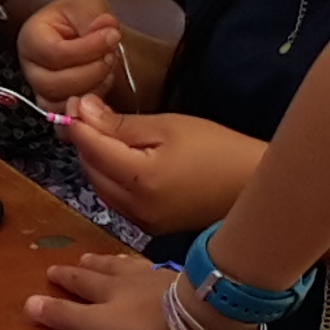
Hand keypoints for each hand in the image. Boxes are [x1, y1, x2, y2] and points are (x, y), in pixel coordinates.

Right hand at [17, 0, 125, 103]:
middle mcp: (31, 68)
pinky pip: (70, 118)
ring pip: (62, 103)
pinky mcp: (57, 107)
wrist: (92, 37)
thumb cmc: (83, 19)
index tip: (111, 36)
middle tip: (110, 53)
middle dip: (92, 70)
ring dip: (94, 87)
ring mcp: (42, 91)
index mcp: (31, 39)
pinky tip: (103, 83)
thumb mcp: (88, 5)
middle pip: (54, 84)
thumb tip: (105, 27)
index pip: (53, 53)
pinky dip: (91, 104)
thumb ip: (94, 15)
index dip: (87, 48)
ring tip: (108, 66)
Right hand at [23, 253, 189, 329]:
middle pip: (105, 271)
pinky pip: (155, 270)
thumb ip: (68, 317)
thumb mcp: (102, 325)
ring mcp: (156, 278)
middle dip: (88, 267)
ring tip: (110, 259)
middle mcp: (129, 279)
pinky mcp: (180, 282)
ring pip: (130, 267)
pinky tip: (152, 269)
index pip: (80, 282)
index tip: (50, 271)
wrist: (200, 310)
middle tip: (79, 259)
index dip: (65, 278)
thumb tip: (27, 304)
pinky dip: (146, 268)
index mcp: (108, 290)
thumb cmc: (147, 323)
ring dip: (116, 263)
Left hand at [62, 100, 261, 236]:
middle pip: (91, 169)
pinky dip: (111, 178)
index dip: (78, 123)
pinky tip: (121, 160)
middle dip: (85, 141)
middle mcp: (134, 207)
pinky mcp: (151, 227)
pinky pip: (117, 200)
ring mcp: (142, 222)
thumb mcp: (169, 127)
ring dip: (96, 160)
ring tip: (104, 133)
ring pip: (100, 186)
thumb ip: (120, 124)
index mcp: (139, 179)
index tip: (75, 102)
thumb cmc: (218, 149)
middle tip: (88, 112)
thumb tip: (81, 110)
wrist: (254, 186)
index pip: (91, 148)